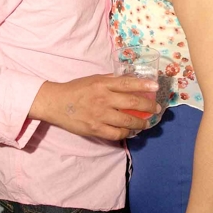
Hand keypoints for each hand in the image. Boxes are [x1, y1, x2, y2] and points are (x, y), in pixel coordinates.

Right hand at [30, 74, 159, 140]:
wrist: (56, 103)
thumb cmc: (75, 89)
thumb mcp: (93, 79)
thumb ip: (110, 80)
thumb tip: (129, 81)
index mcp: (103, 84)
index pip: (128, 83)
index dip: (144, 85)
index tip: (156, 87)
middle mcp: (103, 99)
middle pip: (132, 103)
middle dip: (148, 107)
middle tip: (156, 109)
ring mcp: (100, 115)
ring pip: (127, 122)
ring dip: (141, 123)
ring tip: (146, 123)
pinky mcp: (95, 129)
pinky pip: (116, 134)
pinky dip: (126, 133)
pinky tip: (130, 132)